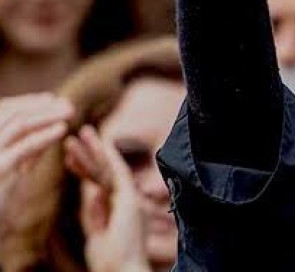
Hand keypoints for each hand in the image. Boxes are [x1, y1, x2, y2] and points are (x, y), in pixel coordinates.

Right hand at [0, 94, 71, 241]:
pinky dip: (45, 135)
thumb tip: (51, 131)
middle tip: (66, 104)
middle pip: (11, 114)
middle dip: (40, 106)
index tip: (50, 99)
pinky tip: (62, 130)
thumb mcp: (11, 170)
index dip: (26, 103)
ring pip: (19, 124)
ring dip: (47, 114)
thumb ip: (26, 151)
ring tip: (70, 112)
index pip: (2, 112)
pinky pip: (25, 147)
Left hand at [65, 126, 151, 271]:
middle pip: (102, 172)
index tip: (69, 157)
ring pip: (108, 169)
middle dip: (88, 154)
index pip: (98, 183)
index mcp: (118, 209)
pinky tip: (101, 143)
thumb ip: (96, 215)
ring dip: (94, 149)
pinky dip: (109, 156)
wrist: (124, 270)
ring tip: (82, 132)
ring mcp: (129, 198)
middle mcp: (126, 200)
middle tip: (74, 136)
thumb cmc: (111, 261)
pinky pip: (117, 172)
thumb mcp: (96, 236)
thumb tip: (92, 196)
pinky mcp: (129, 198)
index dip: (83, 168)